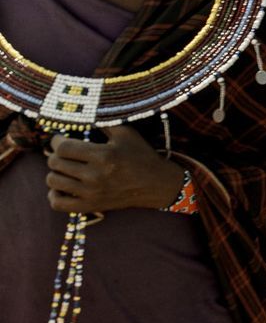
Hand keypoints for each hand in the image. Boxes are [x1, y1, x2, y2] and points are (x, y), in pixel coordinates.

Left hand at [45, 127, 182, 212]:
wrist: (156, 184)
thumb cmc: (141, 155)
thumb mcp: (126, 133)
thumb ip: (102, 123)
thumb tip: (80, 116)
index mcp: (103, 155)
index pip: (63, 147)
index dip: (56, 141)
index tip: (60, 139)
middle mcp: (95, 176)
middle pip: (55, 163)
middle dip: (55, 154)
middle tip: (64, 152)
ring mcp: (91, 193)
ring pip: (53, 181)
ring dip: (55, 172)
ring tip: (64, 167)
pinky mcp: (90, 206)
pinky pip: (57, 203)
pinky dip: (54, 194)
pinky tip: (62, 187)